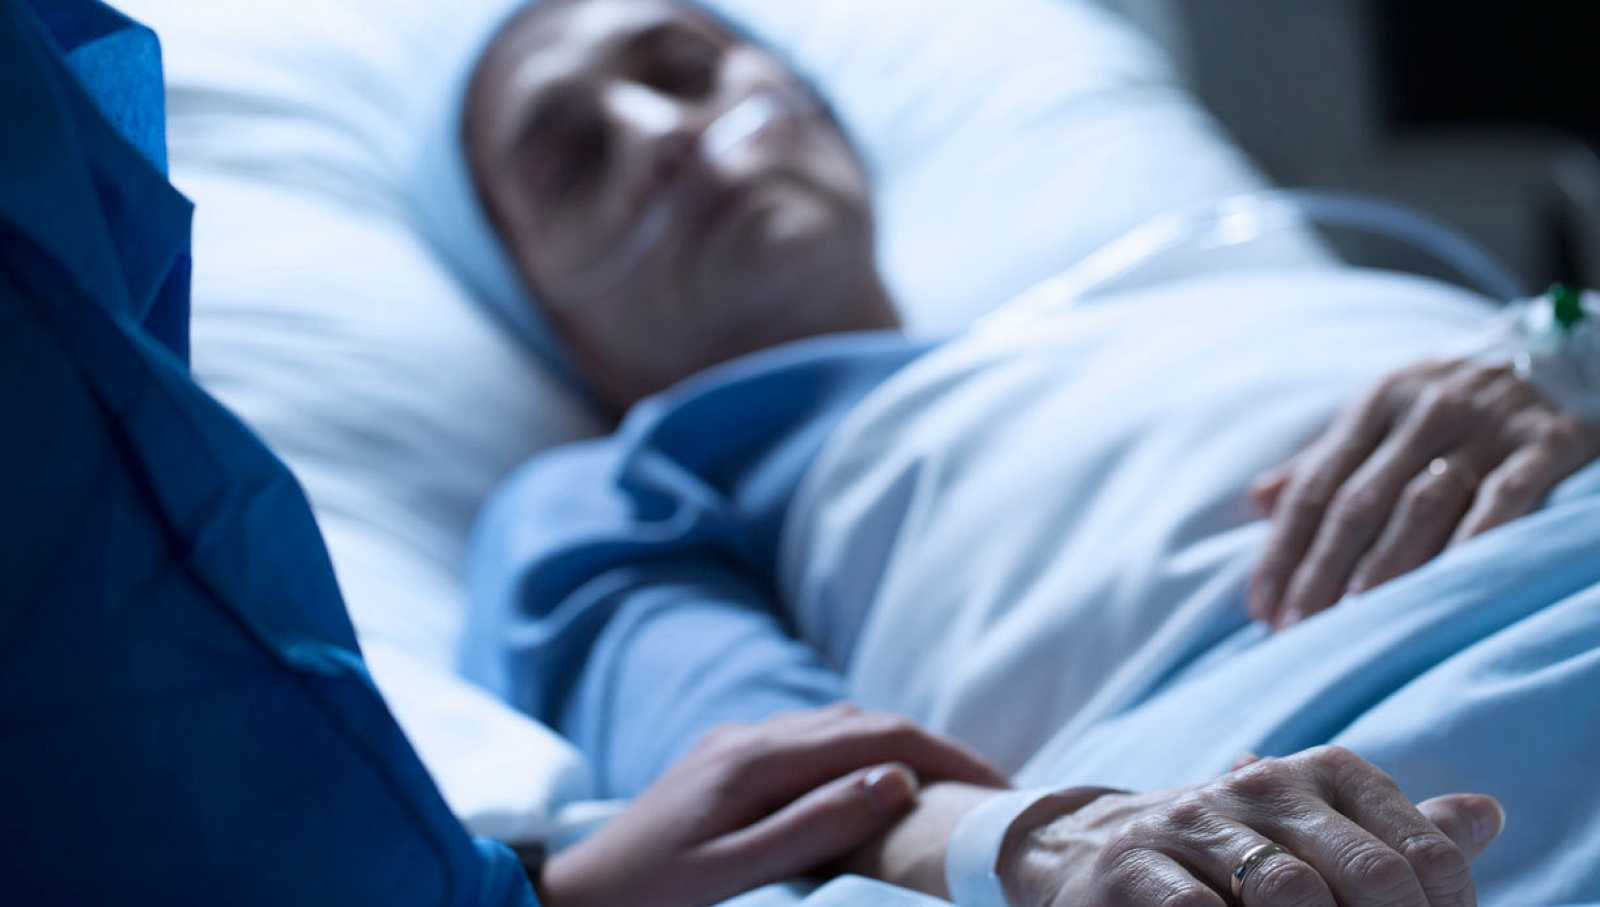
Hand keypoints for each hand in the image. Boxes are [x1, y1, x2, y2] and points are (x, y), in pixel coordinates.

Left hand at [538, 703, 1007, 906]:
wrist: (573, 893)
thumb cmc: (652, 896)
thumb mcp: (735, 874)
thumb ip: (814, 825)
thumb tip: (895, 779)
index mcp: (759, 759)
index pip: (877, 737)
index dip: (947, 757)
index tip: (1000, 789)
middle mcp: (752, 734)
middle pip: (866, 720)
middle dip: (934, 748)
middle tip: (990, 792)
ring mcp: (737, 741)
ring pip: (839, 724)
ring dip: (898, 746)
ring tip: (946, 790)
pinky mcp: (727, 758)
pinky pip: (811, 739)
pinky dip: (860, 752)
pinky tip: (873, 786)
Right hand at [999, 746, 1504, 906]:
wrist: (1086, 849)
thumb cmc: (1222, 853)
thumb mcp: (1308, 829)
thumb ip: (1393, 831)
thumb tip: (1487, 815)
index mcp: (1317, 774)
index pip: (1418, 851)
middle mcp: (1259, 786)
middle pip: (1366, 873)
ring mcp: (1192, 823)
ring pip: (1289, 890)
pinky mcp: (1132, 868)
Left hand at [1250, 358, 1599, 628]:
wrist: (1571, 359)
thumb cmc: (1461, 405)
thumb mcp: (1391, 414)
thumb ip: (1329, 458)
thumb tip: (1258, 501)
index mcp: (1378, 403)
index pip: (1316, 486)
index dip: (1284, 548)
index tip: (1260, 605)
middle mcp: (1426, 408)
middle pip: (1358, 502)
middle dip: (1321, 570)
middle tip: (1297, 629)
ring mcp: (1488, 425)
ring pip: (1421, 504)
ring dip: (1383, 567)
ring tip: (1356, 620)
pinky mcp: (1549, 441)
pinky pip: (1506, 497)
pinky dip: (1473, 542)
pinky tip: (1447, 584)